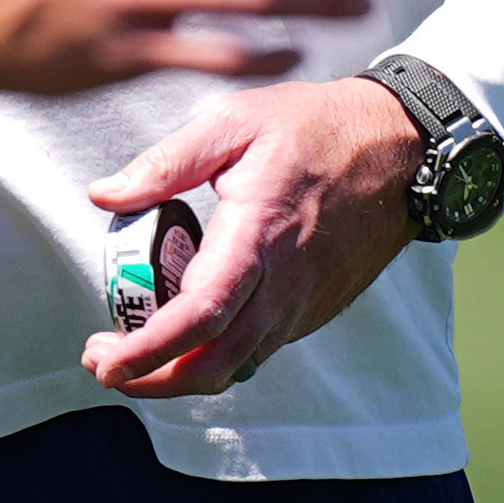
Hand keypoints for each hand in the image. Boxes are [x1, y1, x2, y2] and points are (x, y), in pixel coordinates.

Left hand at [77, 73, 419, 398]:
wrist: (399, 146)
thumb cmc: (314, 126)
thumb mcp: (233, 122)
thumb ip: (166, 163)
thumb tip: (104, 195)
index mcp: (258, 237)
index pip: (199, 316)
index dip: (147, 350)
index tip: (104, 361)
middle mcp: (284, 286)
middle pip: (214, 364)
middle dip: (152, 380)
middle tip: (104, 365)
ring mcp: (303, 304)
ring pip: (237, 366)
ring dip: (181, 375)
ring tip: (133, 355)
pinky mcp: (313, 308)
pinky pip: (259, 349)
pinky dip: (217, 355)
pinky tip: (188, 332)